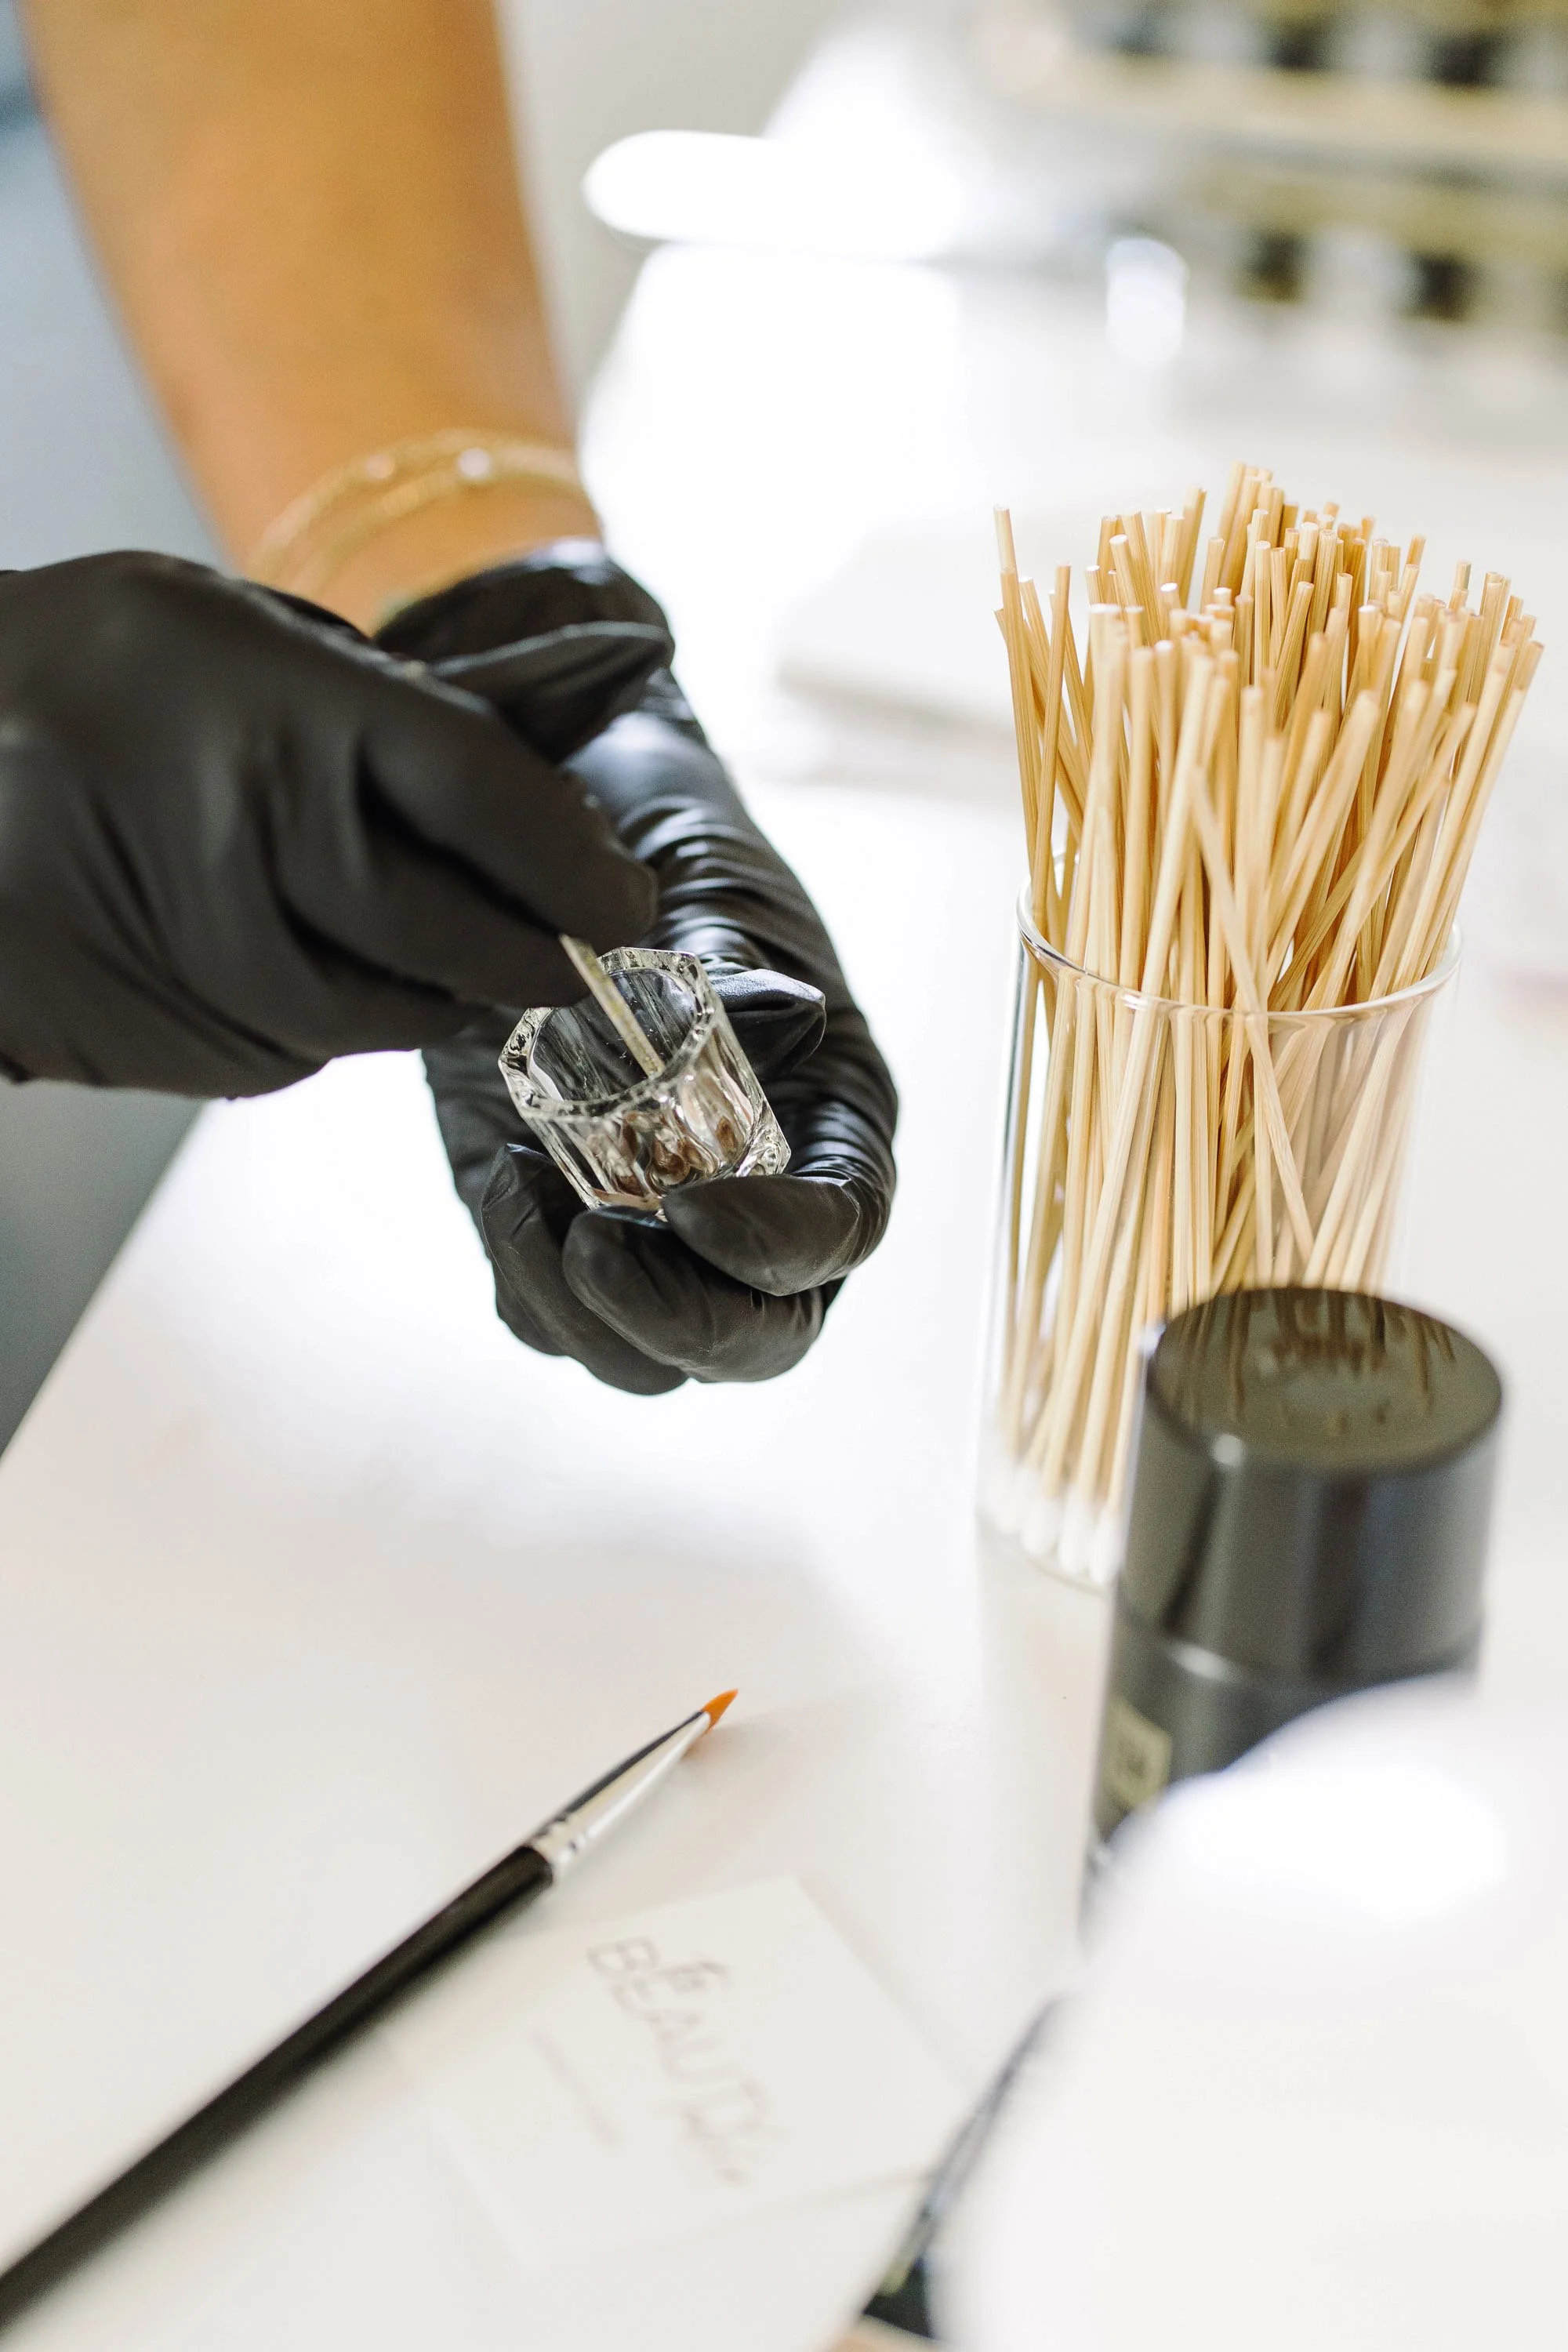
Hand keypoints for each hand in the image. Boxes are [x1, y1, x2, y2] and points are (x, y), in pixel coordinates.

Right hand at [0, 552, 661, 1095]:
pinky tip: (289, 957)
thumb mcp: (245, 633)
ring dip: (433, 996)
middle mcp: (232, 825)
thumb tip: (593, 726)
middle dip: (534, 956)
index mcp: (268, 698)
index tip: (624, 899)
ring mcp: (188, 942)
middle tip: (567, 950)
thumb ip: (410, 699)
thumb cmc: (97, 678)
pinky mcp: (154, 1026)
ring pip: (383, 1018)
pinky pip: (297, 1056)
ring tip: (410, 938)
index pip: (482, 793)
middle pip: (452, 938)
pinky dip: (328, 1024)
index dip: (575, 863)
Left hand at [382, 543, 898, 1392]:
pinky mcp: (561, 1237)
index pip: (841, 1232)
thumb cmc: (663, 851)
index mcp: (834, 1121)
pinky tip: (497, 1173)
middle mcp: (763, 1204)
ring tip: (519, 1188)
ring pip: (647, 1355)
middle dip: (678, 1320)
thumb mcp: (708, 881)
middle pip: (757, 1338)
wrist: (554, 834)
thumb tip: (790, 1020)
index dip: (782, 1244)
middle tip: (593, 1247)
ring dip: (580, 1306)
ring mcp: (661, 1238)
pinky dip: (521, 1271)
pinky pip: (550, 1314)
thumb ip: (739, 960)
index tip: (698, 1208)